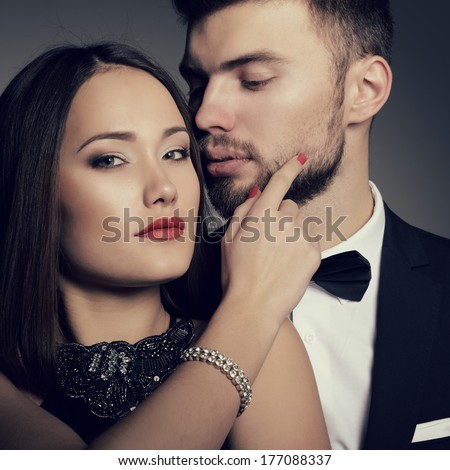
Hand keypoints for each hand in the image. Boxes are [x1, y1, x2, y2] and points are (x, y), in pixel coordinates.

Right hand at [221, 154, 319, 324]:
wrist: (253, 306)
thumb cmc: (236, 274)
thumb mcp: (228, 239)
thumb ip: (243, 211)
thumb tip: (256, 192)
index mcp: (260, 214)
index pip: (279, 183)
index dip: (291, 168)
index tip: (302, 158)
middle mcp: (283, 220)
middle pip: (290, 207)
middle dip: (282, 218)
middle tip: (269, 242)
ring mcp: (301, 236)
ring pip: (301, 225)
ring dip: (292, 235)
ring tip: (278, 259)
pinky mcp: (314, 252)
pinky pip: (310, 242)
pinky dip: (302, 250)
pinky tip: (288, 266)